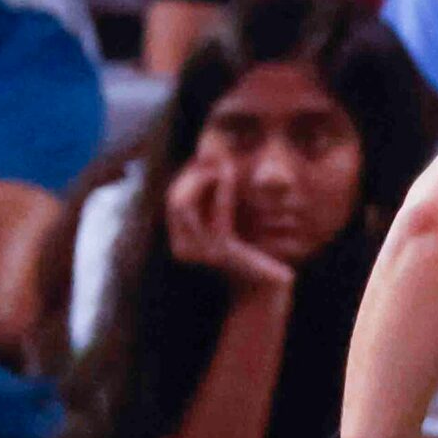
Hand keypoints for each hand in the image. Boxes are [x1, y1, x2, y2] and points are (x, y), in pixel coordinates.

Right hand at [165, 158, 294, 294]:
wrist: (265, 284)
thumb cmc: (248, 250)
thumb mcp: (225, 221)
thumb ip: (213, 199)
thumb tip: (206, 160)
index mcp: (179, 241)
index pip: (172, 199)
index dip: (185, 174)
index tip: (203, 154)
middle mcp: (181, 249)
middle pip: (173, 199)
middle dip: (189, 173)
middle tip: (211, 153)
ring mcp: (198, 253)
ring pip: (183, 204)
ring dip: (201, 177)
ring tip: (221, 161)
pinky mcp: (220, 252)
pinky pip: (215, 213)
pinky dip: (221, 191)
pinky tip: (229, 175)